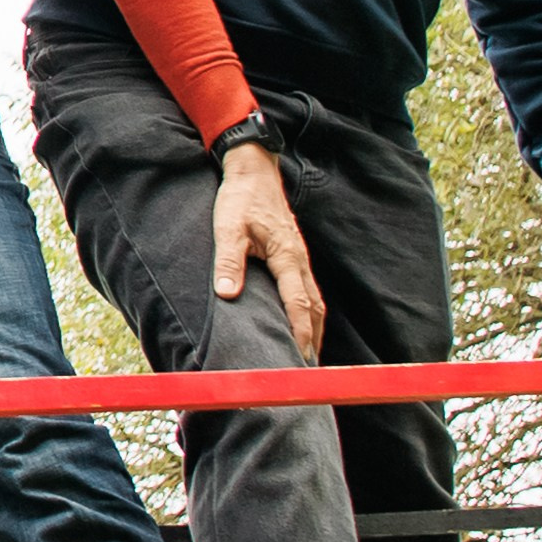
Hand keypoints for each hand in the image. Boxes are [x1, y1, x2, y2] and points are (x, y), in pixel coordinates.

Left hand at [212, 142, 324, 361]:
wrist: (254, 170)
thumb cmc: (240, 198)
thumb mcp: (228, 227)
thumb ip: (228, 261)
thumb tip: (227, 295)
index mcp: (286, 257)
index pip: (298, 303)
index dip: (300, 333)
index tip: (299, 358)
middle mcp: (299, 261)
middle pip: (314, 308)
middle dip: (312, 339)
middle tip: (308, 371)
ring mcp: (300, 258)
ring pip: (314, 301)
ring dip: (313, 329)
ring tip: (307, 357)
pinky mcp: (294, 256)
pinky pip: (308, 291)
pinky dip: (309, 313)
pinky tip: (302, 325)